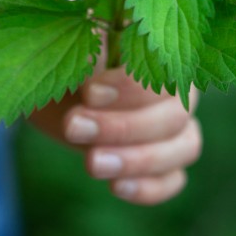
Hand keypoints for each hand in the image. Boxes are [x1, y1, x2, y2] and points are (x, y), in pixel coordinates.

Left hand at [28, 67, 201, 205]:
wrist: (50, 82)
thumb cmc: (62, 56)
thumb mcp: (71, 47)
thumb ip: (90, 56)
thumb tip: (96, 81)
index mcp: (162, 51)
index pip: (166, 73)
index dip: (131, 88)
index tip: (89, 93)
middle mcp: (177, 89)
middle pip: (175, 116)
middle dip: (123, 126)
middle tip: (75, 126)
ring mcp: (174, 127)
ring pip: (185, 148)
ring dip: (138, 159)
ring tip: (92, 163)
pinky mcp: (160, 162)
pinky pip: (174, 180)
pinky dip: (151, 188)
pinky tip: (115, 187)